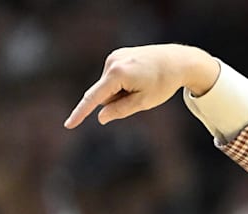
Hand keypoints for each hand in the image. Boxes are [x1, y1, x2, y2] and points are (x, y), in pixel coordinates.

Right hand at [64, 44, 219, 128]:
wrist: (177, 61)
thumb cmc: (163, 83)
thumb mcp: (144, 102)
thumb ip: (120, 110)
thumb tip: (100, 117)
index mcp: (118, 74)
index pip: (94, 98)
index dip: (81, 113)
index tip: (69, 125)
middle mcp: (111, 62)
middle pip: (104, 94)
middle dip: (117, 100)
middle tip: (142, 93)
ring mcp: (113, 56)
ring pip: (108, 86)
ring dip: (121, 91)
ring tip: (143, 82)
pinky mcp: (117, 55)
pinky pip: (113, 77)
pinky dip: (122, 83)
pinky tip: (140, 76)